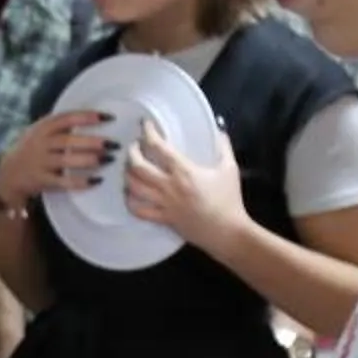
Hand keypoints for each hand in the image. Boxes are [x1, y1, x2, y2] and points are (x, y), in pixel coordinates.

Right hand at [0, 108, 113, 211]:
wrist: (8, 173)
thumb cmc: (32, 149)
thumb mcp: (41, 131)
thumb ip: (61, 126)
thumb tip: (95, 117)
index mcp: (44, 127)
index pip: (68, 118)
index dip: (88, 117)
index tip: (108, 117)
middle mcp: (41, 143)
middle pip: (69, 141)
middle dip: (93, 142)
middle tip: (114, 144)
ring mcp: (41, 162)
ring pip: (67, 161)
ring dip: (90, 160)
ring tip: (109, 160)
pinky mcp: (42, 180)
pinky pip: (63, 182)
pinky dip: (81, 182)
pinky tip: (97, 180)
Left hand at [122, 119, 249, 247]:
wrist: (227, 232)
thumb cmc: (229, 200)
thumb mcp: (229, 168)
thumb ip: (223, 146)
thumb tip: (219, 129)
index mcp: (184, 171)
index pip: (158, 147)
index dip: (148, 133)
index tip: (145, 125)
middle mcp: (169, 186)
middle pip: (138, 166)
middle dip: (131, 153)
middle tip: (133, 146)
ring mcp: (163, 204)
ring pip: (134, 187)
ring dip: (127, 175)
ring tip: (129, 168)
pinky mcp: (163, 219)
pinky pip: (139, 210)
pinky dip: (130, 201)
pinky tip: (130, 194)